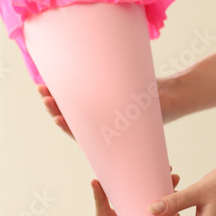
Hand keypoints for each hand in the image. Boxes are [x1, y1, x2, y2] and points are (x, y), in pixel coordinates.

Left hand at [36, 80, 174, 137]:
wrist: (174, 94)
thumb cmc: (161, 109)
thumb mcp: (145, 115)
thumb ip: (130, 121)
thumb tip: (115, 124)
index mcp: (108, 136)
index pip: (82, 134)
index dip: (68, 127)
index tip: (57, 119)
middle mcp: (101, 125)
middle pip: (71, 120)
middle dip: (55, 108)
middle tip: (44, 97)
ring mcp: (100, 111)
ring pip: (72, 107)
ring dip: (56, 98)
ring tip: (41, 87)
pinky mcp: (102, 96)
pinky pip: (82, 94)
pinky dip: (68, 88)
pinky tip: (55, 79)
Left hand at [73, 174, 180, 215]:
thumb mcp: (102, 214)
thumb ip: (100, 199)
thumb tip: (94, 180)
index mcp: (136, 204)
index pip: (150, 187)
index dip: (159, 177)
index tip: (166, 168)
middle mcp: (147, 214)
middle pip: (164, 198)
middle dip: (172, 187)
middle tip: (175, 178)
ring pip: (170, 214)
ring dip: (176, 207)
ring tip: (177, 201)